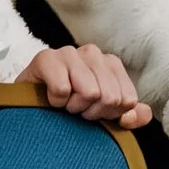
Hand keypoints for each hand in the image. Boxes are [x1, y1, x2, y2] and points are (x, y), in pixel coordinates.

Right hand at [25, 44, 150, 128]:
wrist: (30, 104)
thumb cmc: (70, 106)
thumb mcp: (104, 114)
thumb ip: (129, 116)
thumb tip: (138, 115)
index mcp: (111, 64)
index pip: (127, 99)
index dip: (110, 115)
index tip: (93, 112)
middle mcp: (93, 53)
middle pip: (109, 97)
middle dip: (92, 112)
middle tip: (76, 109)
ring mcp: (69, 52)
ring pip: (89, 92)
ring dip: (73, 106)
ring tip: (64, 103)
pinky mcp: (46, 58)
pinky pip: (62, 90)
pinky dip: (55, 102)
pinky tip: (49, 97)